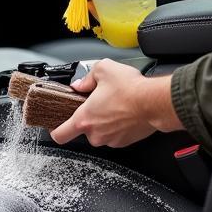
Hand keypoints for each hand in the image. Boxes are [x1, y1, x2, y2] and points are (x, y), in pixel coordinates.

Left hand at [49, 60, 177, 148]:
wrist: (155, 102)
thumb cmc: (130, 89)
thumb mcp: (102, 70)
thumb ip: (86, 78)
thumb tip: (80, 84)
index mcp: (84, 119)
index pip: (60, 135)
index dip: (56, 131)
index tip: (56, 127)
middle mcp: (96, 134)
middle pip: (84, 130)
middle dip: (90, 118)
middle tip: (98, 103)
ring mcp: (111, 139)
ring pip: (101, 132)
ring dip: (104, 121)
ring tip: (114, 105)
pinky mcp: (125, 141)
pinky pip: (115, 134)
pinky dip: (118, 125)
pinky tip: (124, 111)